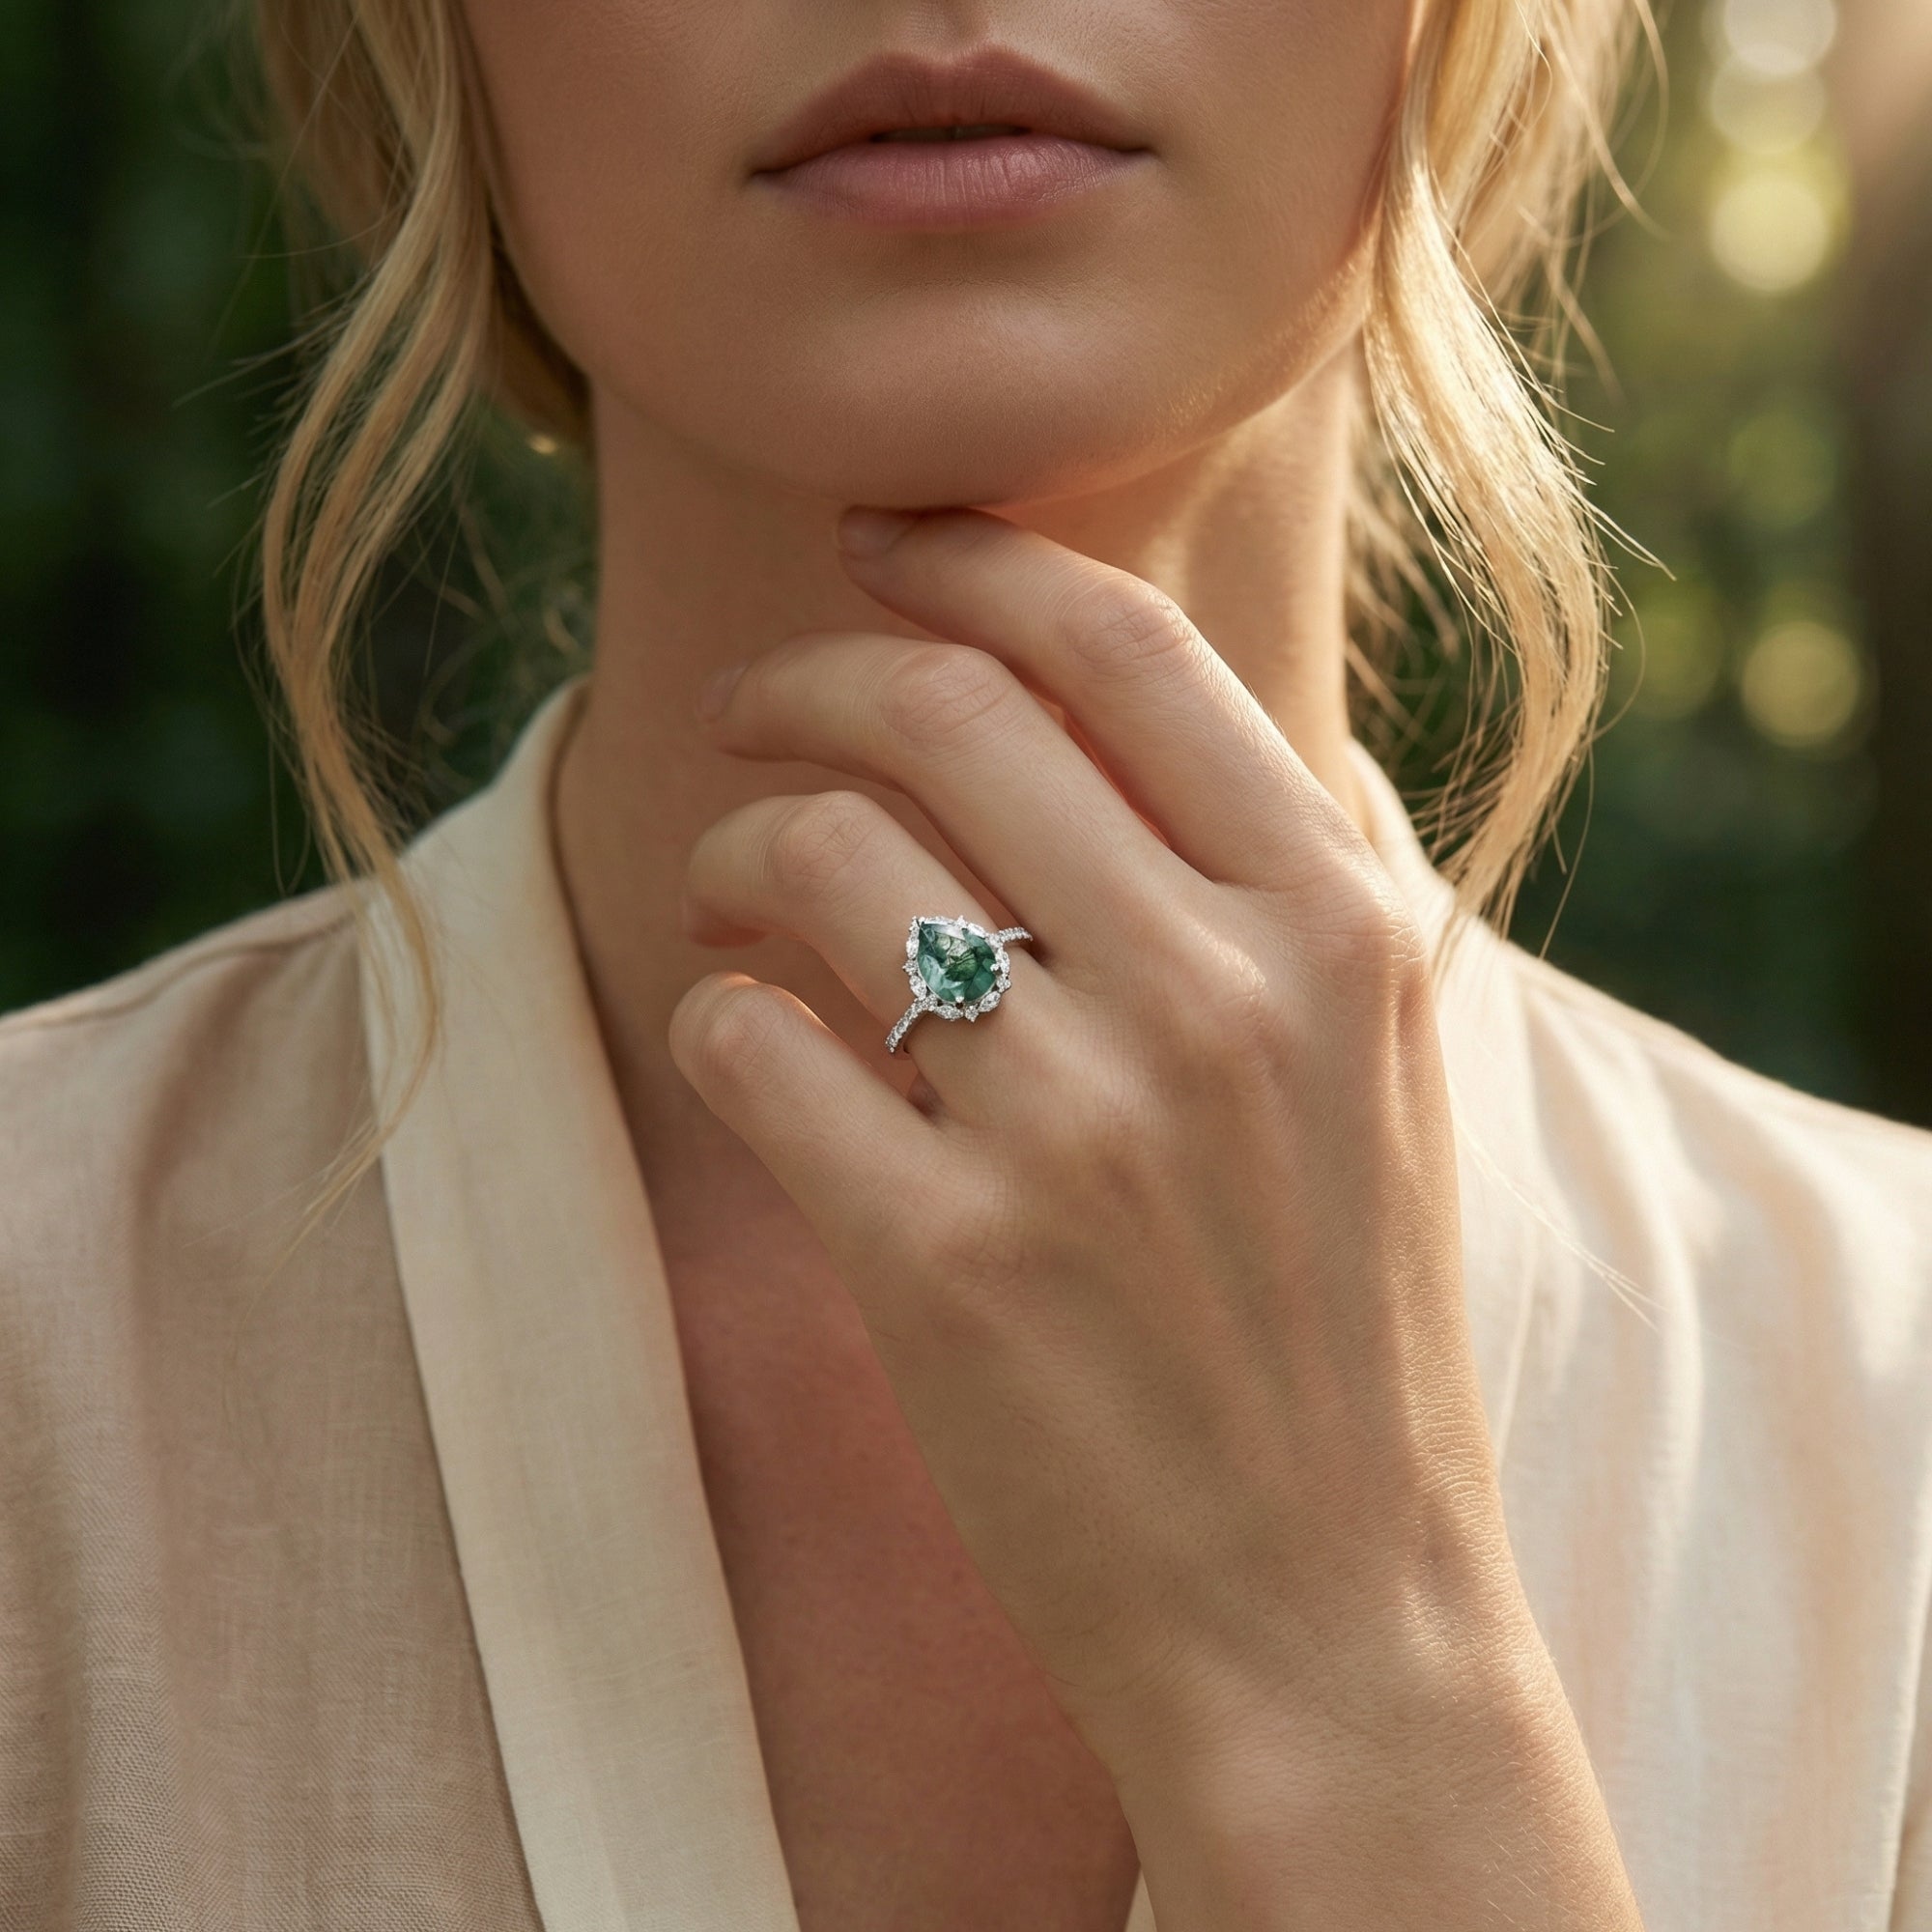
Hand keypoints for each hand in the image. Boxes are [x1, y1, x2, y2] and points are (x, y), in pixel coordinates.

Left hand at [667, 506, 1639, 1928]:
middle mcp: (1220, 993)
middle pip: (938, 716)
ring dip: (735, 854)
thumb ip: (1294, 869)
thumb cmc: (1339, 1325)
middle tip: (749, 710)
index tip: (873, 544)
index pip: (1121, 646)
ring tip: (736, 900)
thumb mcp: (1383, 1063)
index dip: (968, 563)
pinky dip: (719, 1017)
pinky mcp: (947, 1261)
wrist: (1330, 1612)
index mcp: (1335, 922)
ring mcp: (1078, 1127)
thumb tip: (1161, 703)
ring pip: (817, 860)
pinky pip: (750, 1042)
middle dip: (806, 680)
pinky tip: (752, 1047)